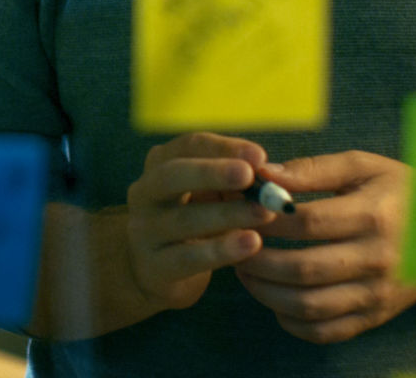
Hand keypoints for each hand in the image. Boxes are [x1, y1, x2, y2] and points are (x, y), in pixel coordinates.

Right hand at [124, 133, 276, 311]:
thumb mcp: (208, 195)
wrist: (156, 270)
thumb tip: (271, 173)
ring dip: (226, 214)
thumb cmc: (192, 220)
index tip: (259, 155)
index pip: (188, 146)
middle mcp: (145, 192)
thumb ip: (234, 182)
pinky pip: (187, 257)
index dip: (223, 148)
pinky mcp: (153, 266)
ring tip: (264, 212)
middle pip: (172, 175)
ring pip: (183, 219)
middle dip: (212, 173)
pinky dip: (220, 250)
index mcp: (160, 164)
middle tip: (249, 175)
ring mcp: (144, 230)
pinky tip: (250, 244)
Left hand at [233, 150, 415, 343]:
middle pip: (303, 269)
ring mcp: (379, 294)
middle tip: (233, 246)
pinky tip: (274, 299)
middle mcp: (378, 260)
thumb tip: (266, 174)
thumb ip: (313, 169)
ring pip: (310, 306)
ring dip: (266, 293)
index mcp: (373, 216)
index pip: (306, 222)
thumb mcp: (363, 166)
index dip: (266, 219)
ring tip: (245, 271)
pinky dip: (292, 322)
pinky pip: (327, 331)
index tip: (241, 211)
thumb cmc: (399, 188)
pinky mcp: (378, 316)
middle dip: (257, 259)